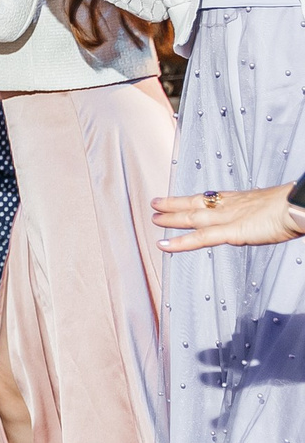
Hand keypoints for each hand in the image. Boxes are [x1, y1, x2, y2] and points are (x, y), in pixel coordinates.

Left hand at [154, 185, 304, 249]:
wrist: (298, 206)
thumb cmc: (292, 207)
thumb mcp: (275, 208)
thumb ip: (265, 214)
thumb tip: (270, 217)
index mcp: (241, 199)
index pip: (211, 198)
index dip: (194, 198)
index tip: (181, 198)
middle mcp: (230, 205)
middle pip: (195, 203)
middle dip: (174, 204)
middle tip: (156, 203)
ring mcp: (228, 218)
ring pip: (192, 218)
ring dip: (170, 218)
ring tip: (153, 219)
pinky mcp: (230, 232)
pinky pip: (199, 238)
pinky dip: (179, 242)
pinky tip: (163, 245)